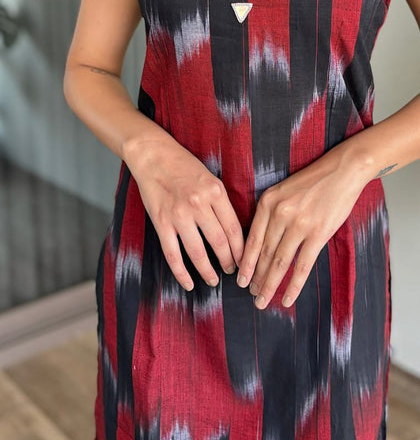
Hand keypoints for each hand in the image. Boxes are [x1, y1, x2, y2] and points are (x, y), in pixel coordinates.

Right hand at [124, 135, 244, 289]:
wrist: (154, 156)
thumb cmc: (185, 166)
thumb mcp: (211, 179)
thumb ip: (222, 203)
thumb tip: (235, 232)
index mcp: (216, 192)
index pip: (234, 228)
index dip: (242, 250)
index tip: (246, 261)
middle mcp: (199, 204)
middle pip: (219, 242)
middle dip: (229, 262)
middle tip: (234, 272)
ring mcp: (178, 215)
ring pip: (198, 252)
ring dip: (208, 271)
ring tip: (214, 280)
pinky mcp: (161, 222)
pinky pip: (173, 254)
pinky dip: (181, 273)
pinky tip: (189, 283)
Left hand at [235, 145, 369, 308]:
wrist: (343, 170)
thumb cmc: (314, 180)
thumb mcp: (283, 190)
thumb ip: (271, 213)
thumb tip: (261, 243)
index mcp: (268, 202)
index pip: (252, 239)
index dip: (245, 263)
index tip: (240, 279)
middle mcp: (280, 214)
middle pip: (263, 253)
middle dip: (255, 278)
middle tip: (251, 295)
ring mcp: (299, 224)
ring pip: (279, 263)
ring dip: (269, 285)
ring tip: (262, 301)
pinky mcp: (318, 233)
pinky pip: (302, 266)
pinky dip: (293, 286)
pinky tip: (287, 299)